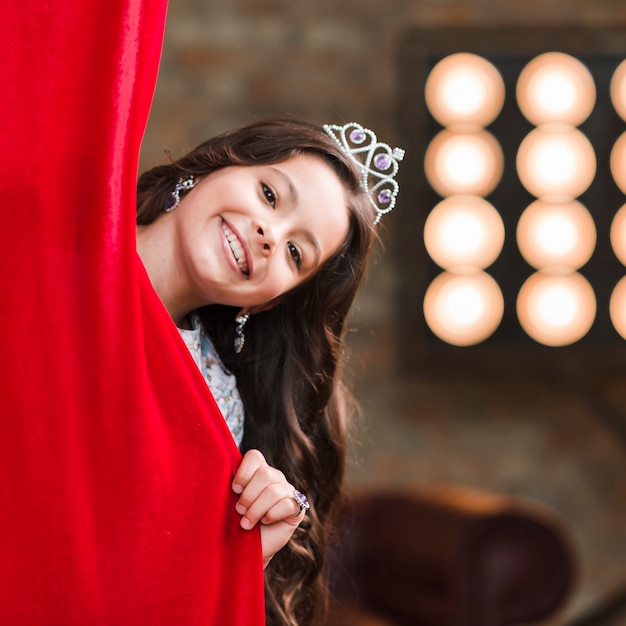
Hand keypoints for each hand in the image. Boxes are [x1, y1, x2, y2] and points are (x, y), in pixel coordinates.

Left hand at [232, 449, 306, 567]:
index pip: (255, 456)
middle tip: (239, 510)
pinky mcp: (297, 508)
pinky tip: (264, 522)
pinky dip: (271, 515)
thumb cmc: (234, 524)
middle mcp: (275, 477)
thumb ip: (228, 487)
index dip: (243, 473)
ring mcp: (288, 491)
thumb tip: (216, 474)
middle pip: (265, 474)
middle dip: (248, 495)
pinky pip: (287, 505)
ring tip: (246, 523)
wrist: (245, 551)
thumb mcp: (228, 503)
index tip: (234, 490)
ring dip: (256, 510)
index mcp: (257, 470)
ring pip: (274, 491)